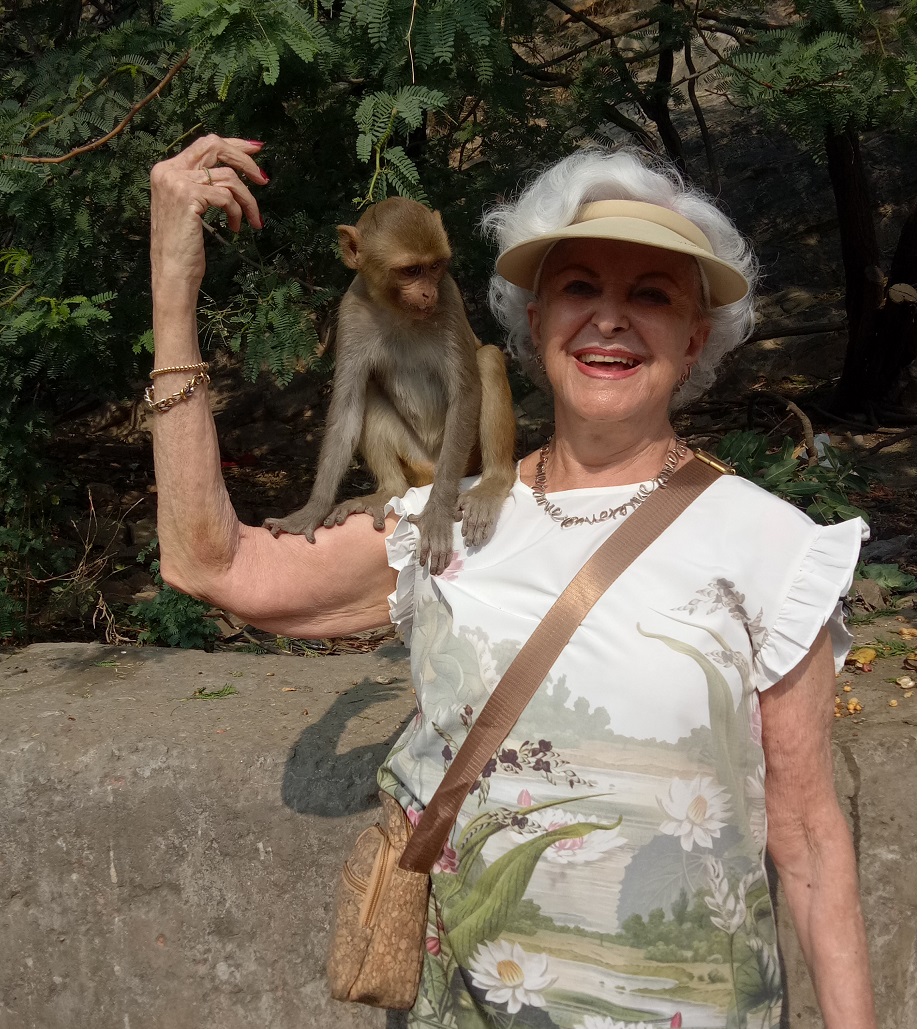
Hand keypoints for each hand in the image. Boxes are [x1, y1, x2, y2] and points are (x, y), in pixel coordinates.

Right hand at [150, 134, 267, 299]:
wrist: (172, 272)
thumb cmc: (184, 247)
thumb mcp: (191, 208)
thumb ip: (203, 185)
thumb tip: (233, 171)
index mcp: (166, 170)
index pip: (204, 144)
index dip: (233, 145)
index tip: (255, 150)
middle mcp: (168, 170)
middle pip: (215, 147)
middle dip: (244, 160)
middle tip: (264, 178)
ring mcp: (177, 181)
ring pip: (228, 177)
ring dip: (247, 200)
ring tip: (253, 220)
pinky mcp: (189, 196)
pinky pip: (227, 196)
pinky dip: (238, 212)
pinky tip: (235, 228)